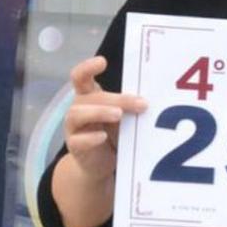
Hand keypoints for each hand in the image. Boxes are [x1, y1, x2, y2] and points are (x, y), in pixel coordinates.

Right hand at [63, 56, 146, 181]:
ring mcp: (73, 128)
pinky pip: (77, 139)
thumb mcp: (124, 119)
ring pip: (77, 114)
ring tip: (118, 115)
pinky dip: (90, 138)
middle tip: (141, 104)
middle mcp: (78, 109)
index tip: (102, 61)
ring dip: (99, 112)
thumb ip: (131, 108)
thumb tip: (153, 100)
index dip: (88, 67)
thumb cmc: (114, 136)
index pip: (81, 77)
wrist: (100, 165)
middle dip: (117, 99)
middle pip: (92, 97)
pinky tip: (102, 137)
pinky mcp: (74, 146)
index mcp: (90, 97)